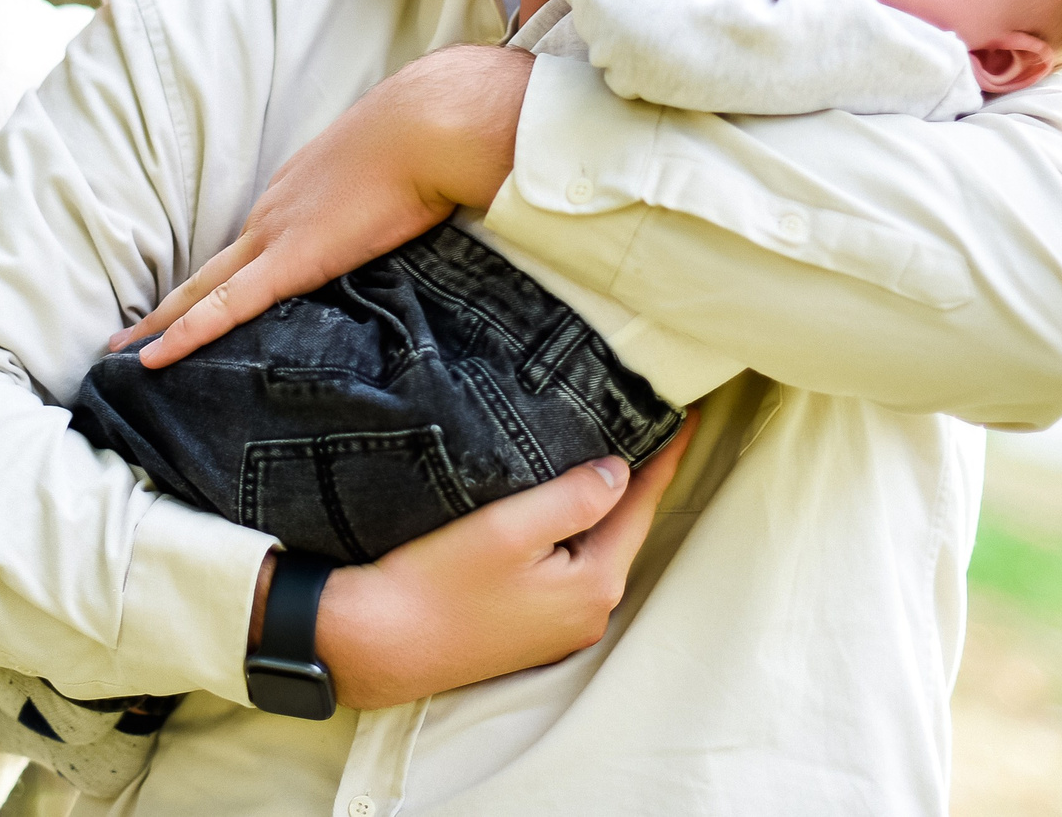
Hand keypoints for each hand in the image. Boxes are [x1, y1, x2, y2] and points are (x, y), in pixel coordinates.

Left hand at [110, 44, 532, 368]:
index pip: (250, 245)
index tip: (195, 300)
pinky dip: (185, 335)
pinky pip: (223, 307)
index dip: (219, 276)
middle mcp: (274, 214)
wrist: (429, 126)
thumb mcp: (396, 174)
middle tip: (127, 336)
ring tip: (125, 355)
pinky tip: (152, 360)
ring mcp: (275, 236)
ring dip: (163, 324)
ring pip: (202, 292)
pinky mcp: (289, 260)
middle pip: (209, 271)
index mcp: (298, 194)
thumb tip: (404, 214)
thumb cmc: (426, 142)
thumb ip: (384, 200)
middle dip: (167, 306)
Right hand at [315, 417, 696, 710]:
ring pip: (594, 551)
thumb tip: (620, 472)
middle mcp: (588, 614)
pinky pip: (568, 571)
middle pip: (621, 530)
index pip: (641, 505)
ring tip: (603, 458)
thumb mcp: (508, 527)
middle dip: (633, 481)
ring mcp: (560, 628)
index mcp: (594, 585)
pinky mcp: (530, 632)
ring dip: (598, 509)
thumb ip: (573, 497)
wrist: (376, 645)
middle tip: (645, 426)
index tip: (685, 414)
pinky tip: (556, 512)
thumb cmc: (436, 584)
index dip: (664, 457)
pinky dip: (572, 537)